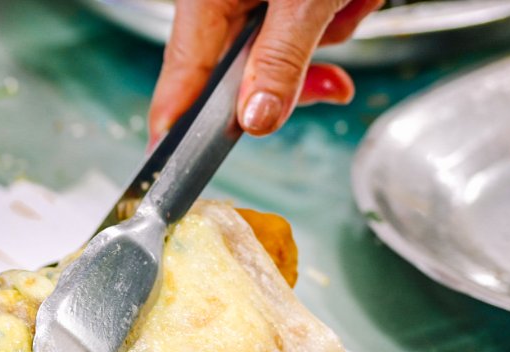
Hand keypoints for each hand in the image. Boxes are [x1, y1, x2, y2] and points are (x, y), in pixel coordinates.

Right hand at [148, 0, 381, 141]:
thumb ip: (281, 63)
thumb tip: (255, 123)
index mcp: (205, 6)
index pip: (177, 90)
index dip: (175, 137)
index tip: (172, 177)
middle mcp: (221, 4)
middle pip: (239, 79)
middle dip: (293, 80)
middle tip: (331, 86)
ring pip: (283, 52)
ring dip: (327, 36)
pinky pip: (306, 24)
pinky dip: (337, 12)